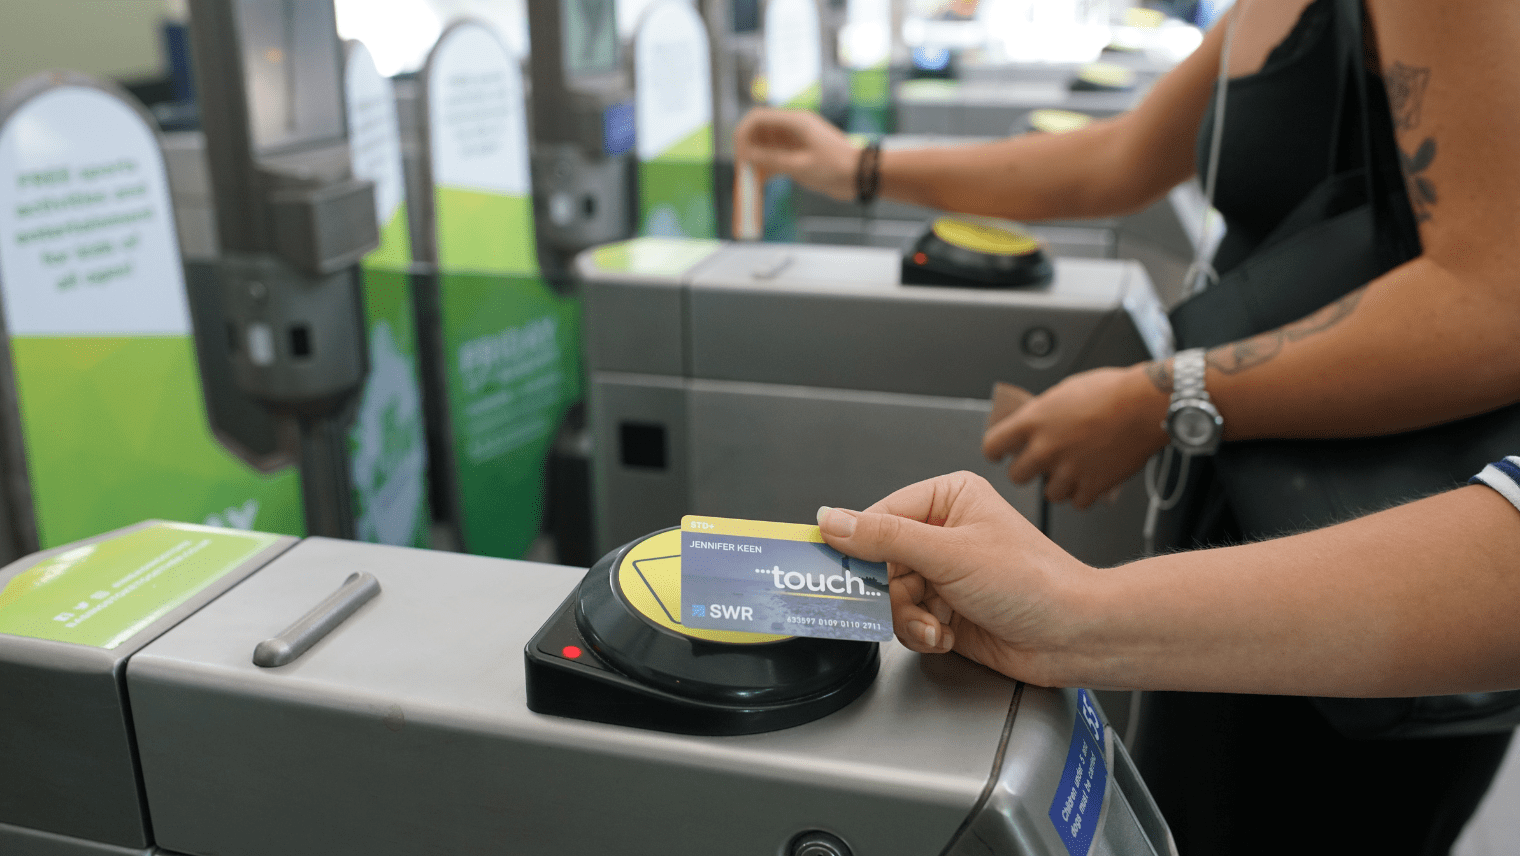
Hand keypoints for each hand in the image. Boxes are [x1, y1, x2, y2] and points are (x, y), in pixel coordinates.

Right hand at [733, 107, 858, 200]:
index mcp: (794, 122)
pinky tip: (760, 183)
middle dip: (746, 150)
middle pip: (759, 132)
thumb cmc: (836, 168)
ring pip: (765, 147)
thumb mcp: (800, 166)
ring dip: (755, 162)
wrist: (862, 176)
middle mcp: (793, 128)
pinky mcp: (799, 155)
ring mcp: (795, 142)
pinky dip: (765, 169)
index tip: (738, 154)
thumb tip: (746, 156)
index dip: (743, 134)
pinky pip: (775, 159)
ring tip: (748, 181)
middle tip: (741, 171)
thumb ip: (772, 160)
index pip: (758, 118)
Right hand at [817, 472, 1089, 684]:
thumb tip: (833, 521)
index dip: (858, 546)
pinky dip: (922, 633)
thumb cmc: (1034, 582)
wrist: (1073, 636)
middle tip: (903, 603)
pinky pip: (907, 620)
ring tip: (936, 624)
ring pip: (890, 597)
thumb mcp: (950, 553)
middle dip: (890, 592)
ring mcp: (945, 573)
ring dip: (908, 617)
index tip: (838, 568)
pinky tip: (947, 634)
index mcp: (948, 498)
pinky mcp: (947, 609)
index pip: (878, 516)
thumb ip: (885, 538)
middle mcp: (945, 532)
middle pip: (879, 562)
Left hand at [982, 365, 1168, 507]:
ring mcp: (1068, 470)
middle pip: (1016, 476)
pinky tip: (1092, 479)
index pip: (993, 445)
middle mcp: (1045, 449)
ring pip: (1049, 494)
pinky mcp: (1093, 486)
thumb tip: (1036, 424)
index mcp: (1033, 421)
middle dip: (1027, 471)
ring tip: (1073, 470)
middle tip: (1040, 464)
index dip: (996, 451)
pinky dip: (1085, 494)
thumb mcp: (1065, 391)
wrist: (1146, 405)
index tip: (1001, 453)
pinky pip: (1078, 502)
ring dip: (1059, 485)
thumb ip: (1044, 414)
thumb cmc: (1112, 391)